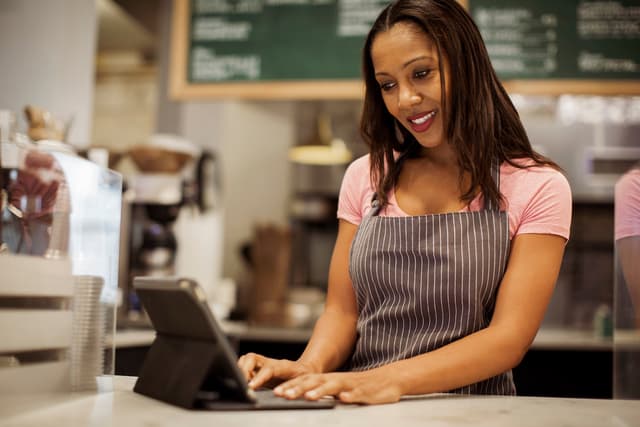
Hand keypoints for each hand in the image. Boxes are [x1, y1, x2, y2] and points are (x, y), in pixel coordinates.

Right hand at [237, 353, 316, 388]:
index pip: (268, 369)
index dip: (258, 377)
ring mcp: (263, 363)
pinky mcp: (258, 368)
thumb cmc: (304, 378)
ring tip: (241, 384)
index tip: (250, 387)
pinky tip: (242, 383)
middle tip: (242, 385)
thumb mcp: (300, 383)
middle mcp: (270, 362)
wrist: (304, 370)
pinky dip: (240, 373)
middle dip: (243, 370)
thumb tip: (280, 393)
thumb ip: (290, 387)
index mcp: (282, 366)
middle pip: (251, 358)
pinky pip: (244, 366)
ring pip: (246, 359)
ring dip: (240, 370)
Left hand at [273, 369, 402, 403]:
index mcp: (329, 379)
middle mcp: (337, 380)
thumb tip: (303, 395)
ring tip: (308, 396)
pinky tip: (343, 398)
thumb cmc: (361, 386)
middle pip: (315, 383)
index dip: (291, 387)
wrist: (388, 380)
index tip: (277, 393)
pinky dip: (349, 395)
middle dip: (298, 389)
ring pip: (333, 387)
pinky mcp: (365, 392)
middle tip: (284, 395)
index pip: (307, 382)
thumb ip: (323, 391)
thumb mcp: (339, 389)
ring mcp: (351, 385)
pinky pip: (356, 394)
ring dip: (320, 391)